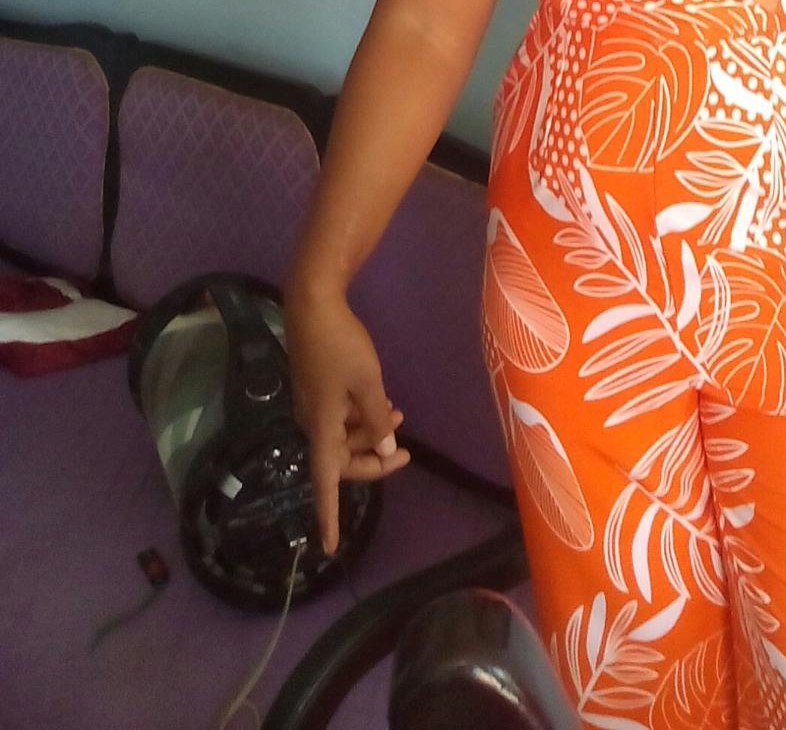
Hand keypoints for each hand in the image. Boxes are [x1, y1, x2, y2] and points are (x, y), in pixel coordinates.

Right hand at [287, 288, 409, 554]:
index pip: (326, 483)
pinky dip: (361, 416)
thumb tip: (383, 451)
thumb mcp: (368, 383)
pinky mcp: (316, 389)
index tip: (330, 546)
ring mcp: (313, 406)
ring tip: (398, 414)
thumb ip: (377, 420)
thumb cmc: (340, 346)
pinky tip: (383, 402)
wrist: (312, 305)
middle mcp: (312, 423)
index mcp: (322, 428)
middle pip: (341, 460)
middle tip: (406, 453)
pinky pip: (340, 417)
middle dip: (372, 461)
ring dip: (370, 433)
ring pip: (343, 436)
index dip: (328, 516)